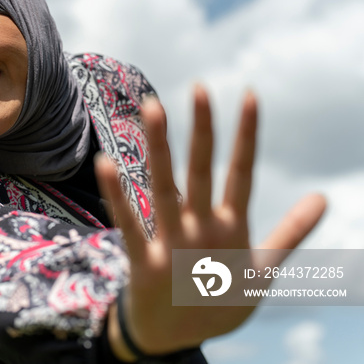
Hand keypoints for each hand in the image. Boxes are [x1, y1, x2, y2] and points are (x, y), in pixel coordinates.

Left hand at [96, 86, 326, 358]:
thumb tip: (323, 198)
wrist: (181, 343)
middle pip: (202, 173)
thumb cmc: (221, 299)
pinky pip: (126, 224)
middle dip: (202, 131)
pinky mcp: (142, 264)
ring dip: (160, 148)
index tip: (248, 95)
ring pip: (165, 189)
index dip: (246, 135)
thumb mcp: (263, 270)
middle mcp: (203, 233)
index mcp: (232, 230)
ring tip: (152, 106)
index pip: (242, 173)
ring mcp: (172, 247)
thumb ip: (290, 234)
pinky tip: (104, 161)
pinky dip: (116, 195)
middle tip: (200, 88)